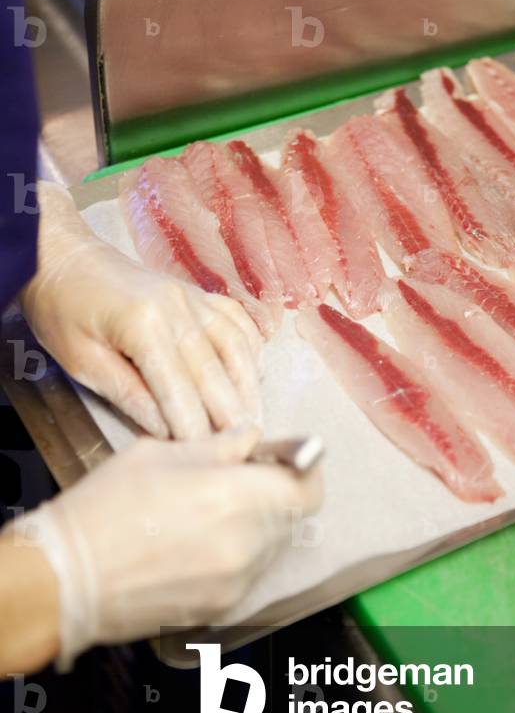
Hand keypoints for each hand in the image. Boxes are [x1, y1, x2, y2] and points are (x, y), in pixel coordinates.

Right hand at [2, 426, 322, 668]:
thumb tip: (250, 438)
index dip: (302, 470)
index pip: (307, 486)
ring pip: (272, 546)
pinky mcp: (220, 609)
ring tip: (211, 514)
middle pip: (293, 517)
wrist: (66, 578)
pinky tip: (197, 544)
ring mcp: (236, 582)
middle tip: (241, 481)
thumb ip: (217, 446)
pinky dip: (237, 555)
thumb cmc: (106, 509)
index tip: (285, 460)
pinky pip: (248, 574)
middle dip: (276, 495)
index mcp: (235, 496)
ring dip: (258, 526)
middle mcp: (246, 544)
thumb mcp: (160, 453)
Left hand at [20, 181, 262, 438]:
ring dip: (247, 385)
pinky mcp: (197, 293)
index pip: (178, 387)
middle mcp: (178, 307)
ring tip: (253, 419)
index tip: (203, 455)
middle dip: (229, 413)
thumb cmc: (62, 310)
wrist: (63, 257)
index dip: (192, 425)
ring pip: (234, 345)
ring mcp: (192, 296)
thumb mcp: (82, 360)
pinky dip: (251, 348)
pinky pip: (236, 320)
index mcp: (143, 324)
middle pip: (213, 369)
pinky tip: (254, 375)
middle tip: (242, 445)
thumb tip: (165, 429)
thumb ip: (127, 393)